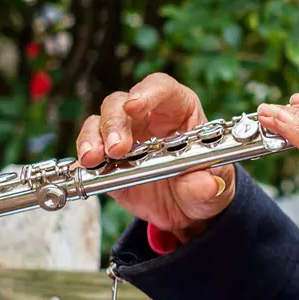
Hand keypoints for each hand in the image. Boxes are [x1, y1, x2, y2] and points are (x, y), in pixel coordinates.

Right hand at [76, 73, 235, 241]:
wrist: (188, 210)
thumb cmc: (204, 184)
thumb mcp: (215, 187)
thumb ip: (208, 185)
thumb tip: (206, 185)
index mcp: (179, 111)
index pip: (162, 88)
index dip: (148, 92)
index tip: (135, 106)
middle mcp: (147, 117)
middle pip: (122, 103)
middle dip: (115, 123)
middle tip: (116, 148)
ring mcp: (124, 136)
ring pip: (99, 122)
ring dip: (92, 138)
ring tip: (93, 159)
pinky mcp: (107, 160)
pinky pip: (88, 150)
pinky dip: (83, 159)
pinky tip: (84, 170)